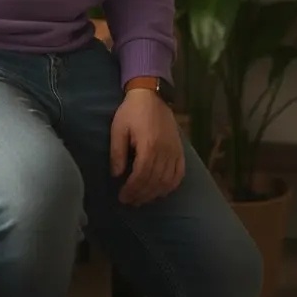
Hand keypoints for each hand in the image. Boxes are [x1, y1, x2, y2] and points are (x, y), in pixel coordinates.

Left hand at [110, 89, 184, 205]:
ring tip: (142, 199)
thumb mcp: (118, 129)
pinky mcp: (180, 149)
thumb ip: (117, 153)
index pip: (141, 176)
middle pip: (154, 181)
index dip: (132, 190)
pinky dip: (171, 186)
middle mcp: (164, 151)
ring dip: (154, 193)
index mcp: (148, 146)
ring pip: (167, 181)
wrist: (151, 94)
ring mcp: (174, 151)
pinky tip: (161, 191)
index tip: (122, 197)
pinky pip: (179, 173)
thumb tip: (116, 175)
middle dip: (141, 194)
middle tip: (130, 201)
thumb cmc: (131, 111)